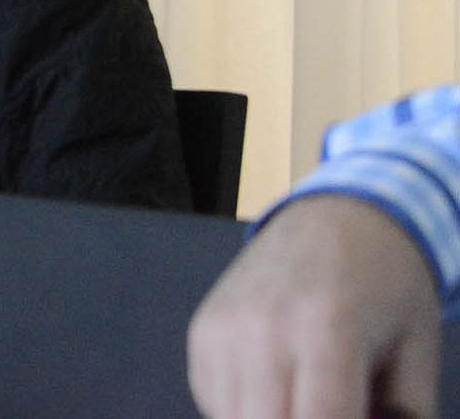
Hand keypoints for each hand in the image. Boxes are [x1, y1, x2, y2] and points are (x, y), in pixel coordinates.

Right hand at [188, 194, 440, 418]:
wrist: (335, 218)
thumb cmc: (387, 287)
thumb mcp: (417, 356)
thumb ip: (399, 414)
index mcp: (325, 329)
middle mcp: (260, 328)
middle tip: (330, 409)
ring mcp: (221, 328)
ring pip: (230, 418)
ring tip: (304, 401)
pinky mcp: (200, 330)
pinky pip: (212, 400)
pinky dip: (242, 411)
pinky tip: (276, 394)